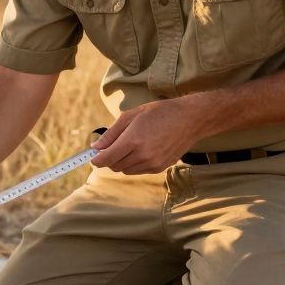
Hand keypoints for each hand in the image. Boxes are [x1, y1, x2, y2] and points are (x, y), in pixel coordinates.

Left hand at [92, 98, 210, 173]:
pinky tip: (141, 150)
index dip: (96, 159)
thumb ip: (111, 133)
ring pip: (125, 170)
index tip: (93, 156)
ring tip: (130, 145)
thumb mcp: (131, 116)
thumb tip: (95, 147)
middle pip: (114, 166)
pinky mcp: (160, 167)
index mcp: (133, 140)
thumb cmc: (160, 112)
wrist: (190, 119)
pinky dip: (134, 164)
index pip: (106, 159)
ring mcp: (153, 163)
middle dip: (109, 158)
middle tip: (113, 146)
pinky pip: (138, 171)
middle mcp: (143, 155)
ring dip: (121, 161)